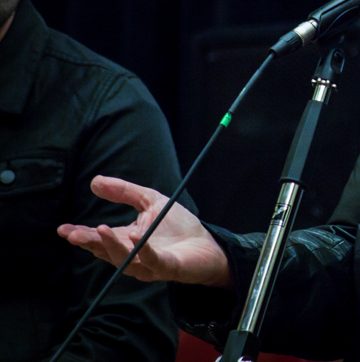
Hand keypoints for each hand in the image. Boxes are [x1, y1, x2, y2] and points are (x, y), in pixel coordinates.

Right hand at [58, 175, 232, 288]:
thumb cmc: (178, 226)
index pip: (99, 240)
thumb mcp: (150, 201)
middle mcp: (133, 257)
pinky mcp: (168, 267)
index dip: (82, 236)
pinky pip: (153, 260)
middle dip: (90, 243)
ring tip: (100, 229)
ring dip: (111, 246)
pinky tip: (134, 236)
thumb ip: (124, 192)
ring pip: (125, 260)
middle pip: (107, 251)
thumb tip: (94, 181)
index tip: (63, 229)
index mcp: (126, 241)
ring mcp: (149, 265)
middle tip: (73, 234)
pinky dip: (143, 250)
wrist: (207, 244)